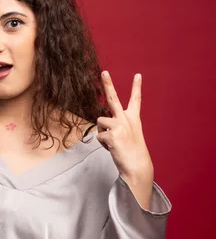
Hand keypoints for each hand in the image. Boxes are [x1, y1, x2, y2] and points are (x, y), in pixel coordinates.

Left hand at [97, 71, 153, 189]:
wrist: (137, 166)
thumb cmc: (131, 152)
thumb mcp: (128, 135)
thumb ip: (117, 126)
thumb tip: (102, 124)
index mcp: (133, 119)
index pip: (136, 100)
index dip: (136, 87)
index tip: (138, 75)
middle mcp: (127, 119)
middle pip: (114, 98)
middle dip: (108, 84)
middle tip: (104, 72)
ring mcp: (120, 125)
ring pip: (100, 122)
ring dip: (102, 133)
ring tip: (113, 143)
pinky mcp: (112, 134)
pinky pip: (99, 136)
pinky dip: (103, 144)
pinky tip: (113, 148)